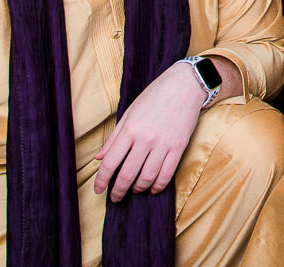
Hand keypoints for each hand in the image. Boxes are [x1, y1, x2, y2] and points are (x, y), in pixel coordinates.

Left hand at [94, 57, 229, 201]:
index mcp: (130, 129)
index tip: (98, 189)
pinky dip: (158, 186)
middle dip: (118, 191)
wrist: (185, 85)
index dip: (101, 180)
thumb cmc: (155, 96)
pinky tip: (153, 188)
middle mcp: (145, 139)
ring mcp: (163, 144)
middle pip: (127, 175)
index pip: (110, 163)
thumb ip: (114, 137)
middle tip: (115, 198)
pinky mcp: (179, 147)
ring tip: (134, 190)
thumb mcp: (129, 112)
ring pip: (147, 178)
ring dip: (138, 189)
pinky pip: (167, 174)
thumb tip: (98, 158)